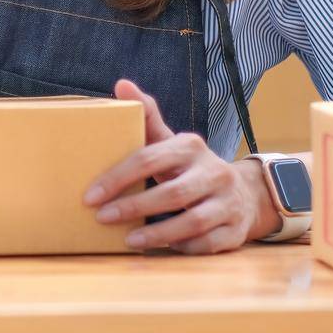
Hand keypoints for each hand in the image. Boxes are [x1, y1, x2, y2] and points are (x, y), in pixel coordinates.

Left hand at [82, 78, 278, 253]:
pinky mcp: (236, 230)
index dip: (117, 178)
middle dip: (133, 207)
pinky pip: (208, 244)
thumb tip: (121, 84)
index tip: (90, 196)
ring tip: (128, 240)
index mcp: (191, 147)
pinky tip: (159, 249)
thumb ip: (147, 116)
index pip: (149, 159)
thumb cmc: (190, 167)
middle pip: (172, 193)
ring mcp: (228, 202)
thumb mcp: (171, 142)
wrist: (242, 193)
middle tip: (102, 218)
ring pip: (192, 222)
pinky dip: (183, 248)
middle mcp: (214, 172)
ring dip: (156, 233)